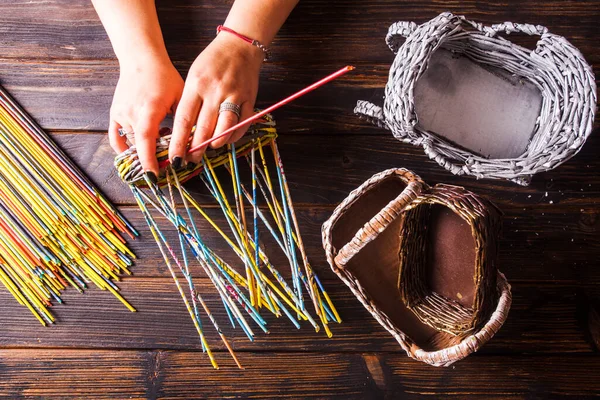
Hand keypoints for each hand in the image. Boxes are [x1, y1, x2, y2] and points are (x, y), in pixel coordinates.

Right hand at [108, 56, 183, 177]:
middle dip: (151, 159)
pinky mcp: (114, 113)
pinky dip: (124, 148)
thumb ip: (183, 120)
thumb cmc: (164, 77)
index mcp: (148, 109)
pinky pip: (115, 137)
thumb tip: (191, 143)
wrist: (140, 59)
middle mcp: (131, 113)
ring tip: (161, 138)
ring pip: (131, 142)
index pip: (146, 141)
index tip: (154, 177)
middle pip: (139, 146)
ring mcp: (120, 114)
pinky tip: (136, 152)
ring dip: (145, 148)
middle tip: (164, 168)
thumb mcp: (180, 97)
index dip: (149, 160)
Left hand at [169, 33, 262, 166]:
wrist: (240, 45)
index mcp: (196, 85)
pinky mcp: (250, 99)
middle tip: (191, 160)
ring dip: (216, 143)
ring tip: (210, 148)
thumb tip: (187, 132)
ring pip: (225, 129)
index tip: (176, 156)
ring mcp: (234, 96)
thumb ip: (191, 102)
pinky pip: (242, 125)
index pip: (185, 119)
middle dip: (196, 148)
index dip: (180, 142)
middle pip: (204, 128)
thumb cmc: (213, 62)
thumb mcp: (194, 76)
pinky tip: (226, 139)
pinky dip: (234, 136)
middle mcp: (215, 91)